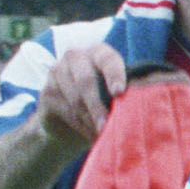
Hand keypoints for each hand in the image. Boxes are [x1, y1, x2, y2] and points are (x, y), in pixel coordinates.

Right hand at [35, 40, 129, 155]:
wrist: (68, 113)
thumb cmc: (104, 98)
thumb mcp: (115, 91)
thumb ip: (124, 93)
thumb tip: (142, 109)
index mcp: (99, 53)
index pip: (107, 59)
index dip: (114, 74)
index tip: (119, 92)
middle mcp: (76, 57)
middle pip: (86, 81)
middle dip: (98, 106)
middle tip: (107, 126)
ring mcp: (57, 71)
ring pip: (76, 100)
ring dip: (91, 120)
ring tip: (103, 135)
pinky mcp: (47, 91)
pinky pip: (66, 110)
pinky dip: (81, 126)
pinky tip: (91, 135)